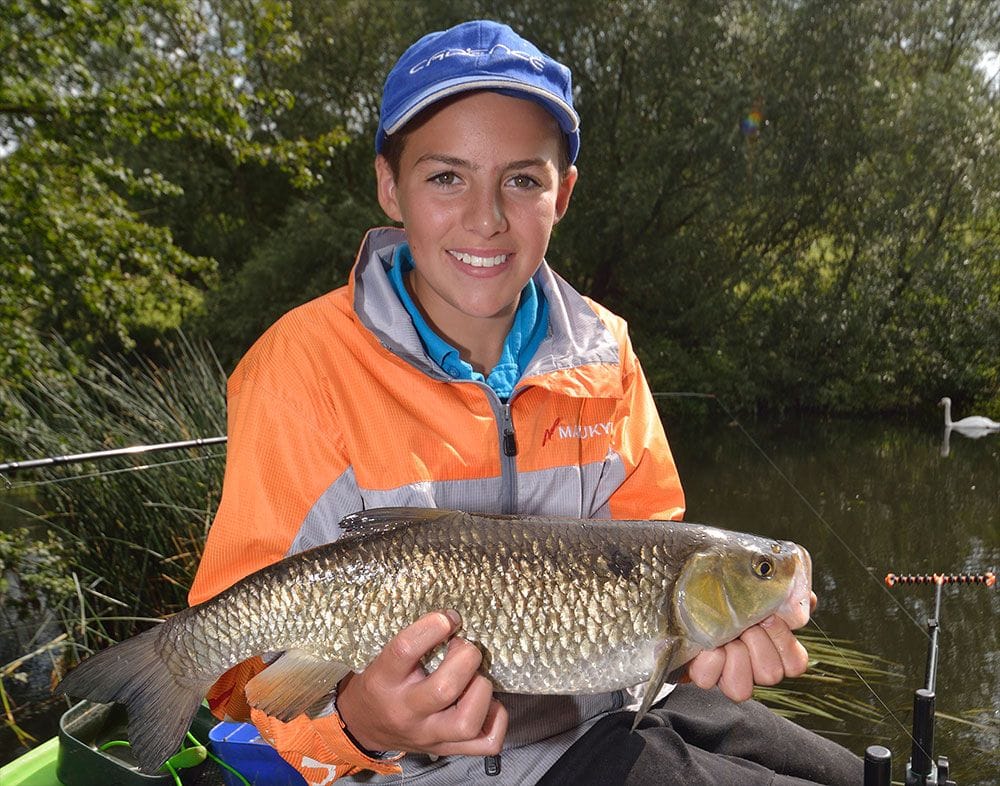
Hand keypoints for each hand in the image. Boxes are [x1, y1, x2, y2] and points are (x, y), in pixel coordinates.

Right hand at [334, 610, 507, 756]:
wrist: (364, 726)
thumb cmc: (381, 682)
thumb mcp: (384, 657)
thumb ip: (416, 642)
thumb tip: (454, 619)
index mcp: (385, 680)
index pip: (405, 650)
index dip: (433, 626)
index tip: (449, 617)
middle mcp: (406, 712)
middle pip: (445, 689)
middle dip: (466, 658)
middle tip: (464, 648)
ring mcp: (429, 736)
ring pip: (467, 722)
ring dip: (481, 690)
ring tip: (475, 677)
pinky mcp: (446, 749)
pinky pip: (487, 743)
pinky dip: (496, 717)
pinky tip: (485, 701)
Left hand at [687, 592, 815, 701]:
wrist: (693, 595)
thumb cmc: (733, 595)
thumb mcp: (762, 589)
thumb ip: (787, 594)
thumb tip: (807, 600)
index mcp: (775, 652)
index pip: (795, 664)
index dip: (783, 641)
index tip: (769, 617)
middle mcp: (754, 670)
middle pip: (771, 674)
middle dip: (757, 643)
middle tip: (746, 624)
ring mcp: (728, 676)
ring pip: (742, 689)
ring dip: (735, 656)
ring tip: (727, 636)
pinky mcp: (703, 675)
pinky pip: (707, 680)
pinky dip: (709, 661)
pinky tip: (708, 645)